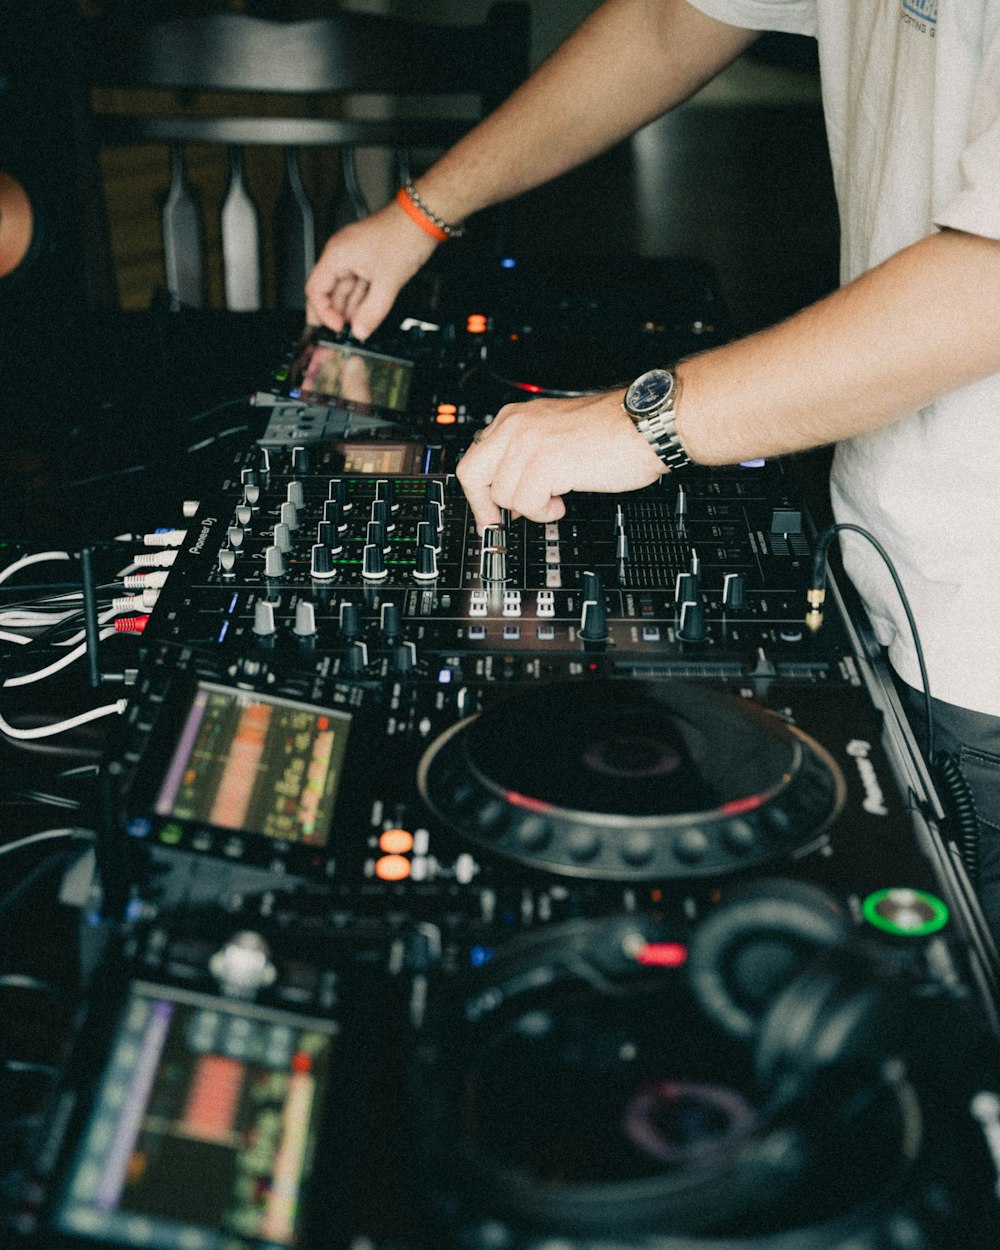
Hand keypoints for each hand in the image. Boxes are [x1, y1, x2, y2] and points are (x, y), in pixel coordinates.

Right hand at [305, 201, 438, 340]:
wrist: (424, 217)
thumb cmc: (404, 234)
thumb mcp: (388, 280)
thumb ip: (372, 311)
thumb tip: (361, 331)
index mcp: (337, 254)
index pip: (316, 289)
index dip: (323, 313)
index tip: (337, 329)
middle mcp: (342, 255)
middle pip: (328, 291)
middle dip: (335, 314)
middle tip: (340, 336)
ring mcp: (355, 258)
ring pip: (345, 290)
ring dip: (350, 310)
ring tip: (356, 329)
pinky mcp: (368, 261)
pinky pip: (359, 285)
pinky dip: (361, 301)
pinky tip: (365, 315)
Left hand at [455, 390, 665, 531]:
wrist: (645, 424)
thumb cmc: (612, 433)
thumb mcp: (555, 436)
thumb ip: (526, 456)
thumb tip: (507, 493)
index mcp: (515, 418)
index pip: (474, 458)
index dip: (479, 493)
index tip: (488, 514)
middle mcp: (516, 425)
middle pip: (472, 475)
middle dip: (485, 506)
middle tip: (502, 524)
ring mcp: (528, 443)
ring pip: (504, 496)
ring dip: (531, 507)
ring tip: (557, 497)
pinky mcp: (545, 463)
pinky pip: (527, 504)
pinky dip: (545, 511)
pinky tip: (563, 500)